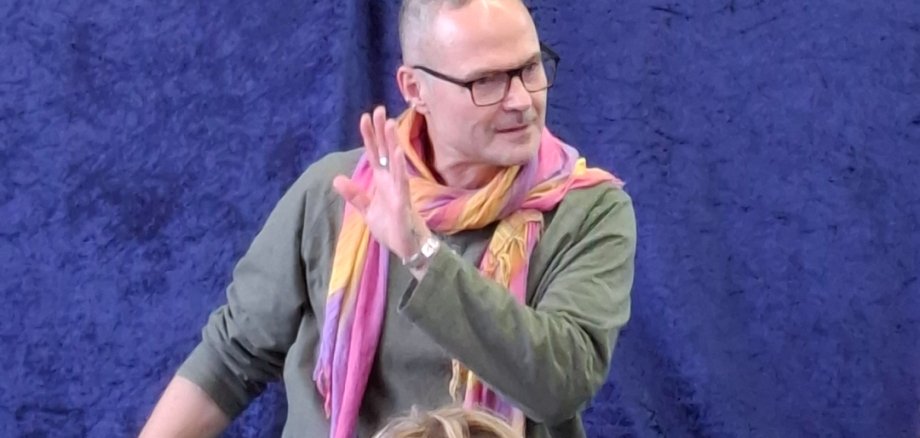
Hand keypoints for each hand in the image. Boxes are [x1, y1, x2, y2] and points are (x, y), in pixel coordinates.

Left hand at [332, 106, 431, 261]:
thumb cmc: (391, 227)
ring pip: (394, 161)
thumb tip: (336, 179)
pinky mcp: (403, 201)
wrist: (408, 248)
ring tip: (389, 123)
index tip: (365, 117)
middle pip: (385, 151)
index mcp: (382, 180)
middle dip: (381, 131)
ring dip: (392, 142)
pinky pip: (401, 181)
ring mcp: (399, 189)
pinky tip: (397, 152)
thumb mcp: (367, 210)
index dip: (370, 136)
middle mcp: (391, 180)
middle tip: (378, 109)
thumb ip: (354, 194)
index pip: (375, 154)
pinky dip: (399, 167)